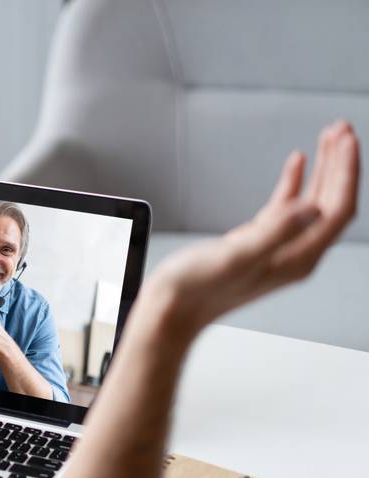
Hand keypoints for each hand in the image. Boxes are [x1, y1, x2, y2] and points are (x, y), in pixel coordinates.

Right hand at [144, 121, 359, 336]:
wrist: (171, 309)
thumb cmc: (197, 290)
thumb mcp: (237, 256)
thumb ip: (277, 231)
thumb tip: (313, 209)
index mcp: (297, 258)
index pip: (337, 209)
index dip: (346, 172)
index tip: (345, 140)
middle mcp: (295, 253)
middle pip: (332, 203)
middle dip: (339, 163)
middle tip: (342, 129)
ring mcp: (277, 248)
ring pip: (313, 202)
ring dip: (323, 168)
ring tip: (328, 137)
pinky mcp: (258, 243)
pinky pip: (287, 208)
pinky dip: (294, 182)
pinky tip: (296, 164)